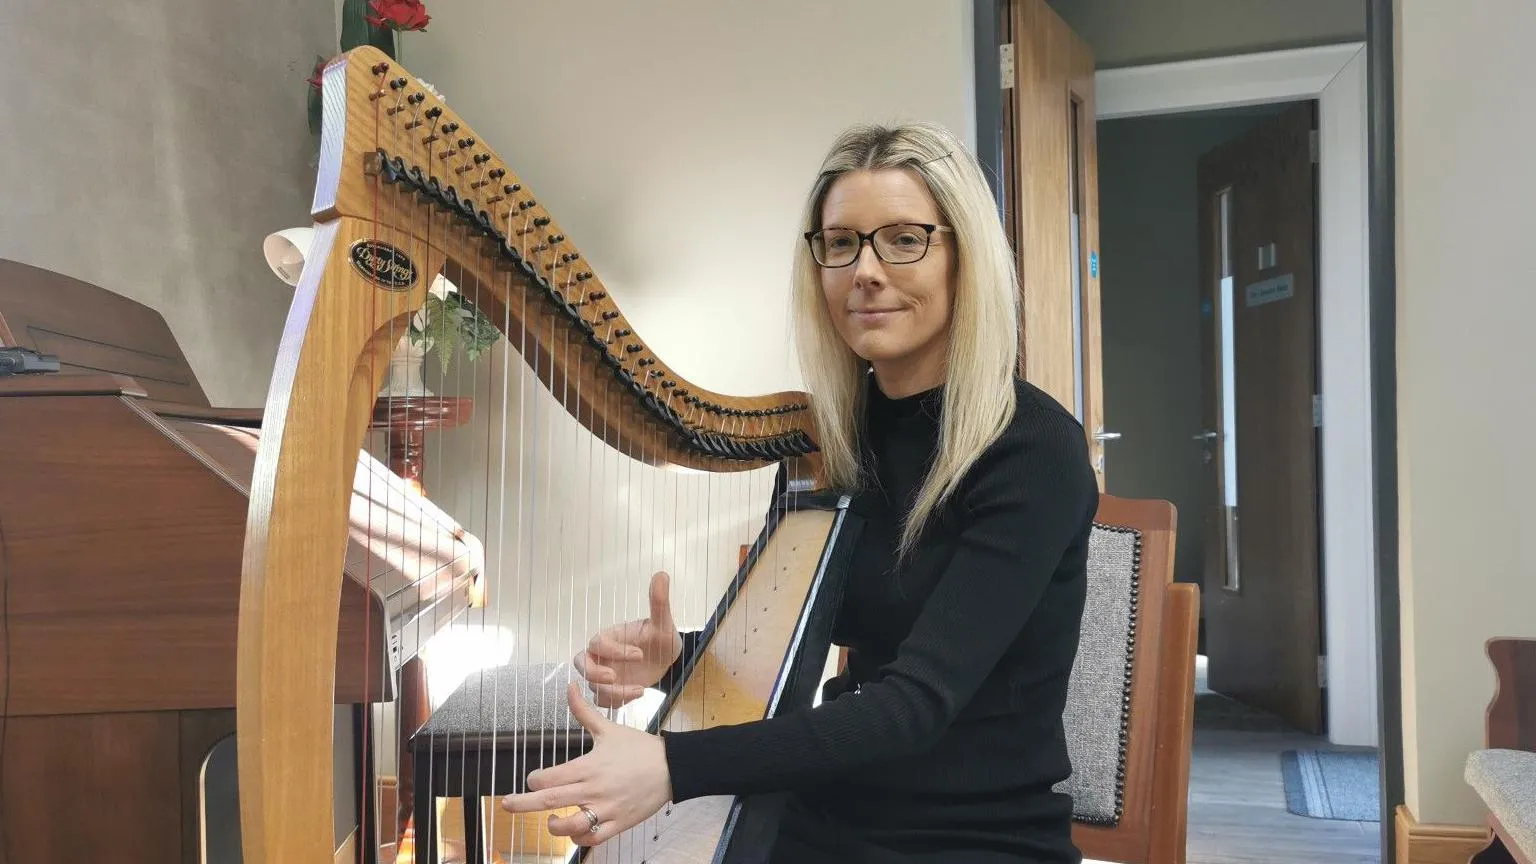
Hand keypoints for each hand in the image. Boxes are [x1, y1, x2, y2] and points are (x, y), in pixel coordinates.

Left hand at [501, 681, 672, 846]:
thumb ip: (584, 711)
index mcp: (589, 766)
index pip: (550, 777)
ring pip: (571, 826)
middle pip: (550, 801)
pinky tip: (575, 829)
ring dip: (555, 826)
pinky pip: (594, 837)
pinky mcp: (619, 822)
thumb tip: (570, 686)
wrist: (672, 767)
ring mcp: (607, 808)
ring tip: (550, 821)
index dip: (535, 779)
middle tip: (507, 804)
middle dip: (523, 804)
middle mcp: (595, 789)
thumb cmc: (639, 748)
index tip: (533, 778)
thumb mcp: (609, 728)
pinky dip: (580, 837)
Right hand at [574, 570, 680, 707]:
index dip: (613, 650)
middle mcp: (603, 656)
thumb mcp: (663, 623)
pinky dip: (617, 702)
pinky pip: (604, 700)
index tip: (639, 654)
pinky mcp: (612, 690)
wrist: (667, 658)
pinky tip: (638, 694)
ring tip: (639, 690)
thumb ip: (659, 602)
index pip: (598, 643)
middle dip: (594, 674)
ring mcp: (606, 674)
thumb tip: (661, 574)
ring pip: (593, 687)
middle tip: (614, 678)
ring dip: (612, 693)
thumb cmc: (661, 638)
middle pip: (581, 664)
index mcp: (610, 637)